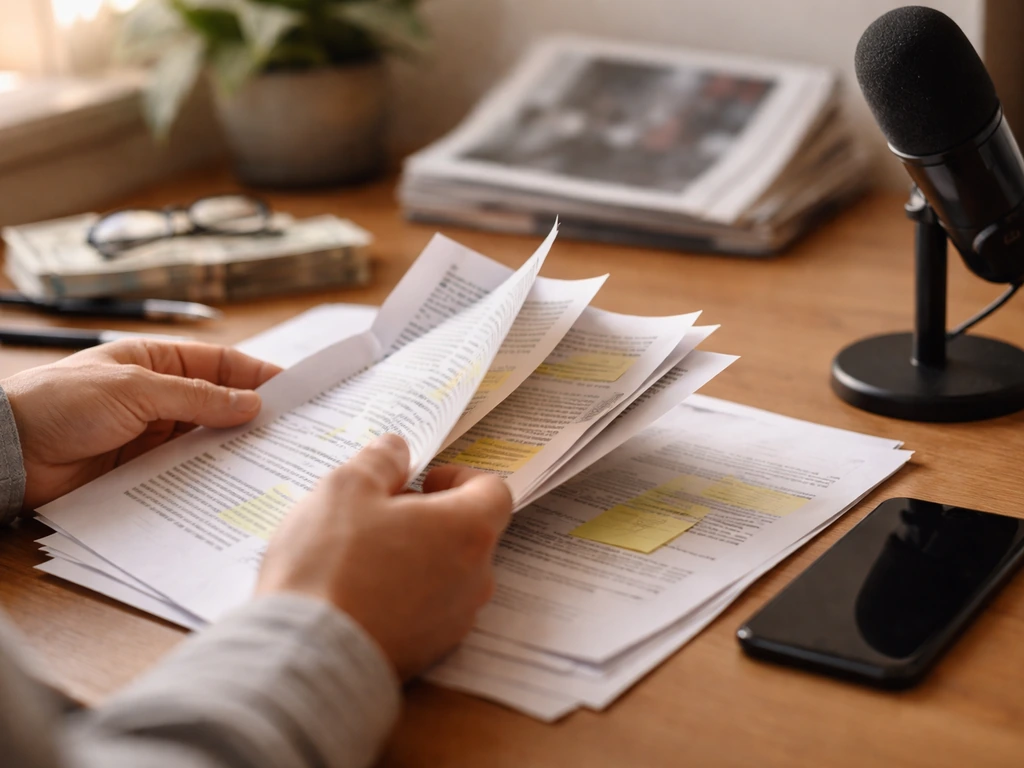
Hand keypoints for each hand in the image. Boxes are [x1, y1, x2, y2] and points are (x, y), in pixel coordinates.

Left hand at [2, 339, 280, 508]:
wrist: (8, 453)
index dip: (258, 375)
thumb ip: (195, 398)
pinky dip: (208, 475)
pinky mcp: (143, 470)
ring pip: (206, 439)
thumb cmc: (61, 403)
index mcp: (156, 361)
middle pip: (218, 403)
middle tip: (291, 431)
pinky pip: (185, 470)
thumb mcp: (135, 389)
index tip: (296, 389)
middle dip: (252, 415)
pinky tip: (232, 482)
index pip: (220, 364)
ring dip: (232, 447)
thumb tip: (250, 404)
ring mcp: (152, 434)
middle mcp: (159, 396)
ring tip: (270, 458)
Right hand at [257, 434, 512, 679]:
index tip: (425, 480)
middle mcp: (475, 579)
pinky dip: (405, 596)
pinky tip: (360, 593)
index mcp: (468, 531)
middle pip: (470, 534)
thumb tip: (397, 449)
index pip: (493, 491)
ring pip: (449, 574)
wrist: (305, 654)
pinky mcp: (429, 654)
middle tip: (383, 514)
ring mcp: (454, 622)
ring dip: (419, 557)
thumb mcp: (345, 487)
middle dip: (433, 518)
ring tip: (364, 555)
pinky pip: (428, 611)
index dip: (460, 477)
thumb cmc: (331, 564)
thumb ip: (380, 460)